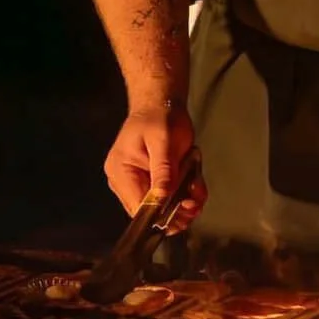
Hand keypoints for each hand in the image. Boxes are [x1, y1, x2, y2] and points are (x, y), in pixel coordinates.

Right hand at [104, 103, 205, 234]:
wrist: (161, 105)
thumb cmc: (160, 118)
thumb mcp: (163, 142)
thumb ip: (163, 170)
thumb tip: (162, 198)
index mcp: (121, 172)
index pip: (139, 206)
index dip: (162, 214)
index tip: (186, 207)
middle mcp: (124, 182)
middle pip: (151, 211)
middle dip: (177, 208)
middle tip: (196, 198)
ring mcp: (136, 184)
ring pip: (162, 208)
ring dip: (184, 201)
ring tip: (197, 187)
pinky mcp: (149, 183)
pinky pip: (167, 198)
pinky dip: (183, 195)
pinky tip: (193, 184)